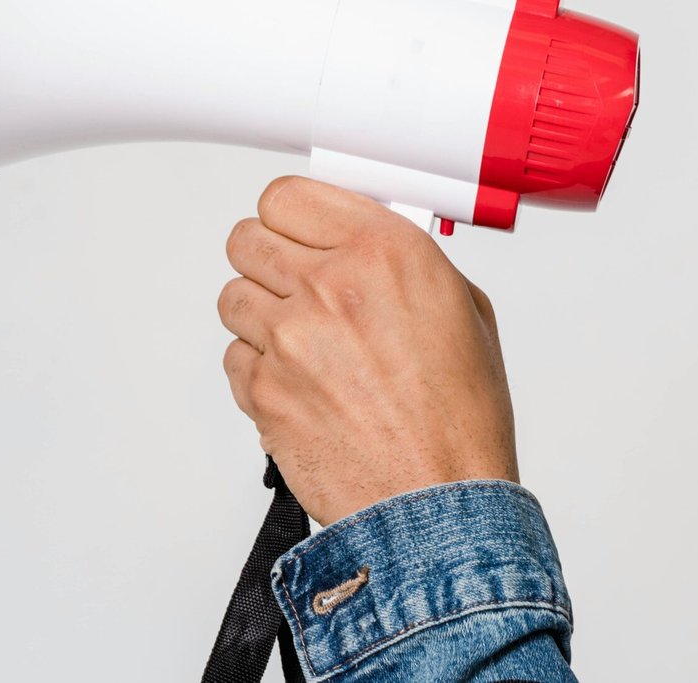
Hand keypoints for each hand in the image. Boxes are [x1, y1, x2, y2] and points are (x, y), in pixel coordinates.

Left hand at [218, 176, 518, 525]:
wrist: (438, 501)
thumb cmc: (460, 420)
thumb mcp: (465, 310)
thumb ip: (408, 263)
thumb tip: (369, 246)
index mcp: (385, 252)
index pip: (289, 195)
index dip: (293, 215)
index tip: (301, 229)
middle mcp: (329, 287)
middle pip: (247, 238)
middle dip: (271, 258)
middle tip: (297, 282)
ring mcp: (288, 339)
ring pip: (233, 296)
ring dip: (261, 314)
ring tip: (304, 343)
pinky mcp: (262, 390)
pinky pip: (234, 357)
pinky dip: (259, 368)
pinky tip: (302, 384)